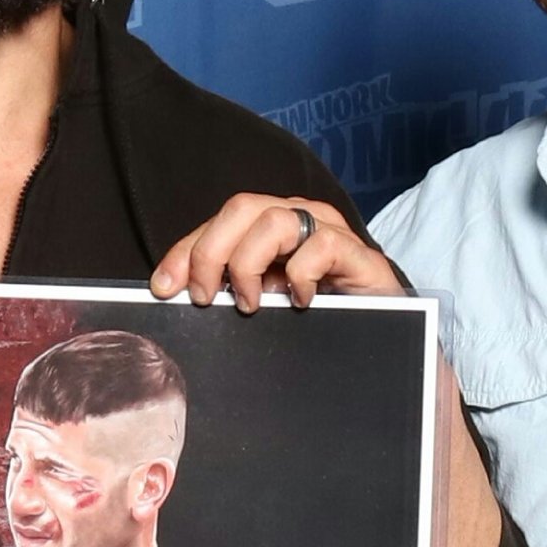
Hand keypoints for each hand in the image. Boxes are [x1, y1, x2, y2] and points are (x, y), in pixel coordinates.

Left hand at [151, 193, 401, 311]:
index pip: (216, 224)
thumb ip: (231, 294)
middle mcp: (296, 219)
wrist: (384, 338)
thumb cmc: (319, 320)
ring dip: (249, 264)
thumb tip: (181, 299)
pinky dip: (300, 274)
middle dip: (210, 252)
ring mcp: (328, 232)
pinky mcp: (356, 253)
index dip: (184, 252)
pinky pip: (321, 245)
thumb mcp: (263, 306)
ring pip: (274, 219)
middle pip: (241, 208)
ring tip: (252, 304)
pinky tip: (299, 302)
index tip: (163, 287)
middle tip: (205, 297)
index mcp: (266, 230)